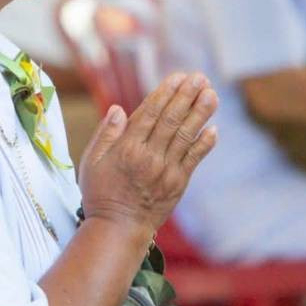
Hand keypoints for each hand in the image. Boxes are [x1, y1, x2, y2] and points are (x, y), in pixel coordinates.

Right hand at [76, 72, 218, 242]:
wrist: (118, 229)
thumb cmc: (101, 193)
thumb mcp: (92, 162)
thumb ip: (106, 134)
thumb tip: (119, 108)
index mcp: (127, 148)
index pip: (150, 113)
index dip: (165, 93)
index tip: (178, 77)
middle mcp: (149, 157)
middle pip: (171, 120)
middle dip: (187, 96)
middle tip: (200, 77)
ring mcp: (166, 171)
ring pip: (185, 136)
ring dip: (200, 114)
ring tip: (212, 94)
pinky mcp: (178, 184)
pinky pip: (194, 160)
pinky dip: (204, 144)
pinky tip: (213, 128)